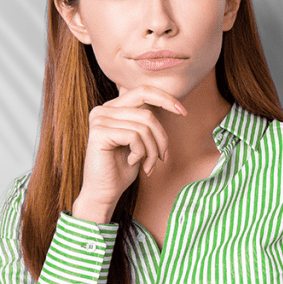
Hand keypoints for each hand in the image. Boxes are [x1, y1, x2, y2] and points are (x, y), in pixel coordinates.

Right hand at [74, 86, 185, 221]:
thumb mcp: (139, 139)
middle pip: (147, 113)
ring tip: (148, 165)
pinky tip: (133, 163)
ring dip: (152, 151)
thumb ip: (146, 121)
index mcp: (113, 107)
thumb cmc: (124, 168)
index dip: (166, 99)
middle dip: (161, 137)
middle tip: (163, 157)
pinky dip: (141, 153)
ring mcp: (99, 119)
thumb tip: (172, 103)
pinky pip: (135, 136)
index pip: (143, 91)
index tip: (184, 112)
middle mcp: (103, 109)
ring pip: (144, 127)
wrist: (104, 192)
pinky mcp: (98, 132)